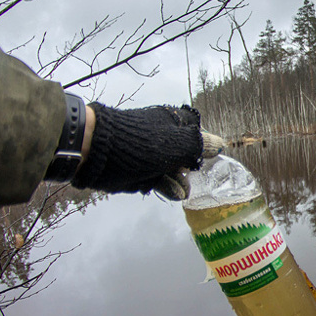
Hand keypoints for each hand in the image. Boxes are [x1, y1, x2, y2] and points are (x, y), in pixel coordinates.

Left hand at [72, 103, 223, 199]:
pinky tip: (173, 193)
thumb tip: (221, 144)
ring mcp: (149, 154)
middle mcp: (163, 136)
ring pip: (171, 169)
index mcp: (173, 122)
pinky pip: (157, 178)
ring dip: (179, 180)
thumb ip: (200, 145)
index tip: (209, 159)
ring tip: (182, 191)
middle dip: (191, 168)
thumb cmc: (140, 144)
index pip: (197, 131)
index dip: (204, 145)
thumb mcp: (177, 144)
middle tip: (193, 176)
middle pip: (185, 153)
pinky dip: (166, 186)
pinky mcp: (137, 169)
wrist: (95, 151)